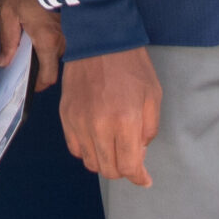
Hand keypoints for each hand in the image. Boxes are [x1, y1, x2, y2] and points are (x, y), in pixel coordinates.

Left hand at [0, 0, 65, 88]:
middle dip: (41, 63)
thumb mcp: (8, 11)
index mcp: (47, 40)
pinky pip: (65, 33)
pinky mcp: (73, 15)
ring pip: (60, 47)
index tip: (31, 85)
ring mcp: (71, 26)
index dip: (39, 85)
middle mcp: (64, 37)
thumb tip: (5, 60)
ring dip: (48, 47)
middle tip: (25, 57)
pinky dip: (54, 34)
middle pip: (54, 61)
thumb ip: (8, 39)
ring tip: (30, 38)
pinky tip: (40, 24)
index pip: (49, 75)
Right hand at [60, 48, 161, 186]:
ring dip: (105, 161)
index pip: (129, 166)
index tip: (145, 178)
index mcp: (125, 121)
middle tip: (131, 159)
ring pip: (90, 162)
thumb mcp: (153, 96)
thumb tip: (139, 154)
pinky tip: (98, 139)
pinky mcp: (66, 116)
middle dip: (123, 169)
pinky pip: (75, 148)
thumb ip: (148, 130)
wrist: (100, 40)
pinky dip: (87, 150)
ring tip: (114, 147)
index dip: (139, 177)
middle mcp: (99, 126)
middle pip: (108, 169)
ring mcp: (79, 122)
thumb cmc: (132, 66)